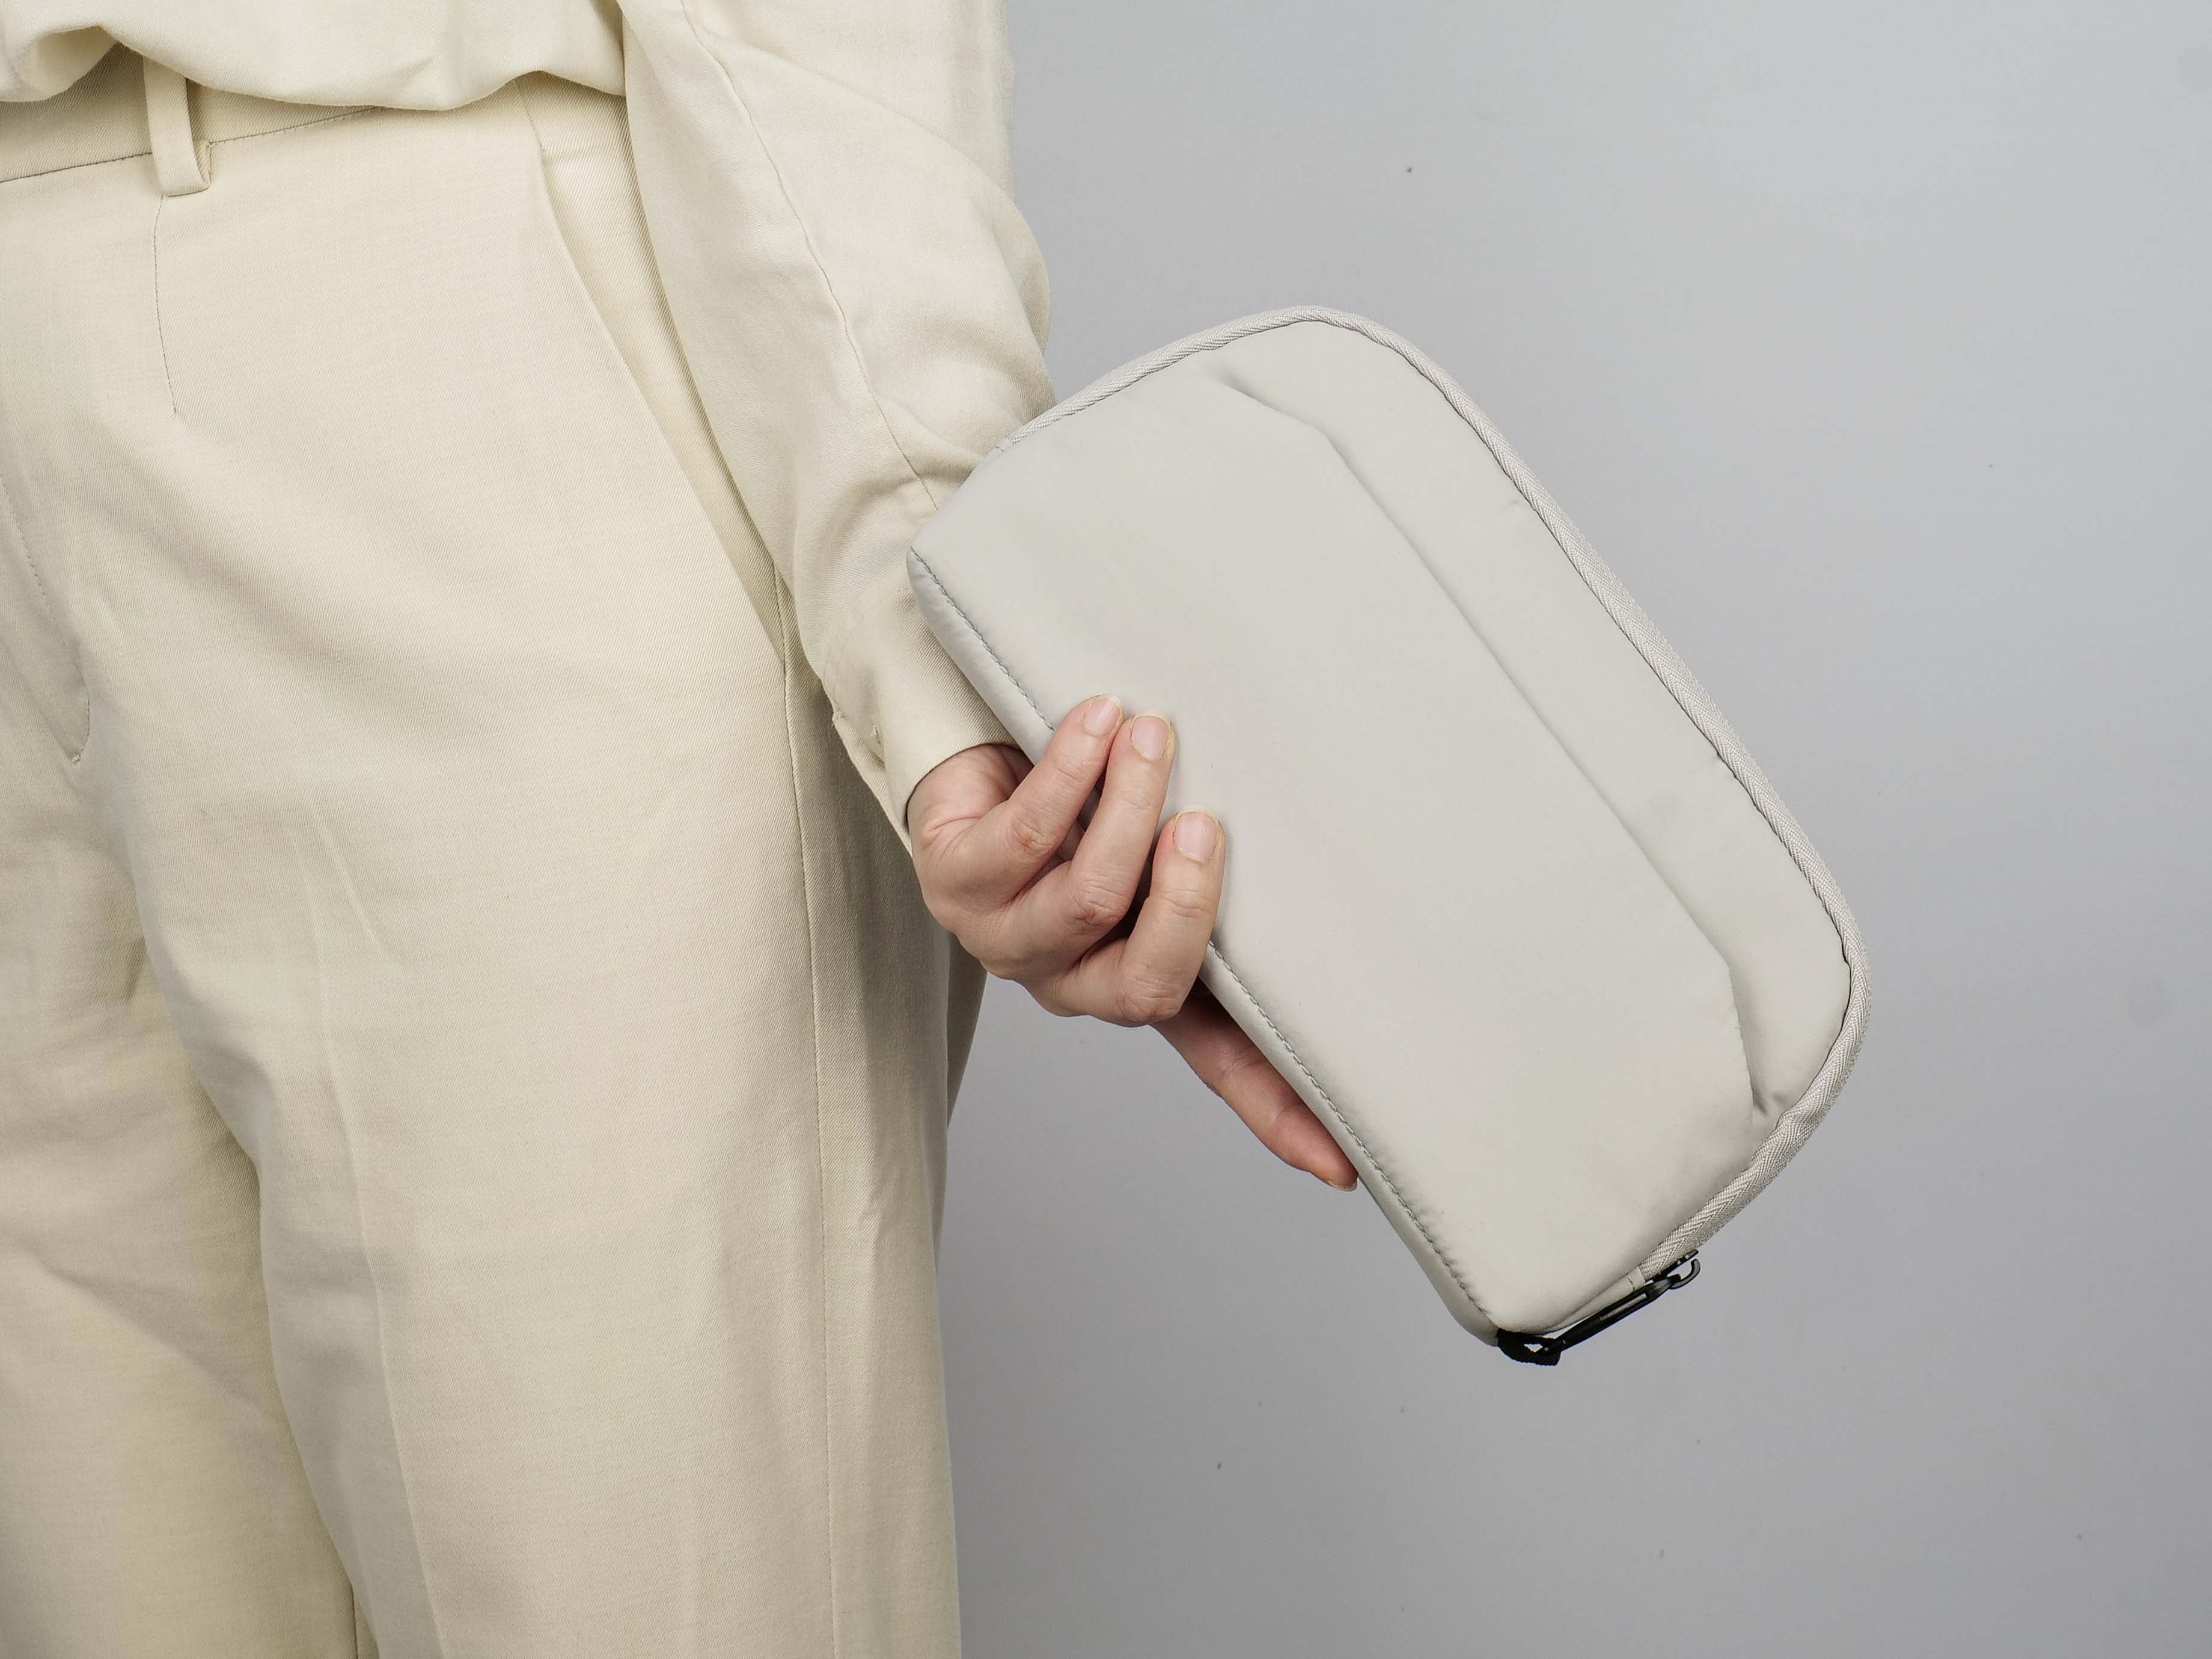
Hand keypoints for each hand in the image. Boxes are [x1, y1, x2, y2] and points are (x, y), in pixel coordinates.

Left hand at [905, 694, 1358, 1190]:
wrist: (976, 742)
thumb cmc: (1084, 805)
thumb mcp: (1163, 849)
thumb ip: (1219, 883)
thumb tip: (1333, 892)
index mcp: (1135, 983)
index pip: (1218, 1062)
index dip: (1276, 1114)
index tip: (1339, 1165)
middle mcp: (1070, 981)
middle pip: (1144, 984)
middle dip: (1182, 899)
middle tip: (1205, 824)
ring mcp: (1006, 939)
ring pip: (1085, 901)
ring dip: (1126, 810)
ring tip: (1152, 736)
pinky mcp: (951, 880)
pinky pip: (1023, 835)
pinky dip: (1069, 769)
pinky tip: (1097, 721)